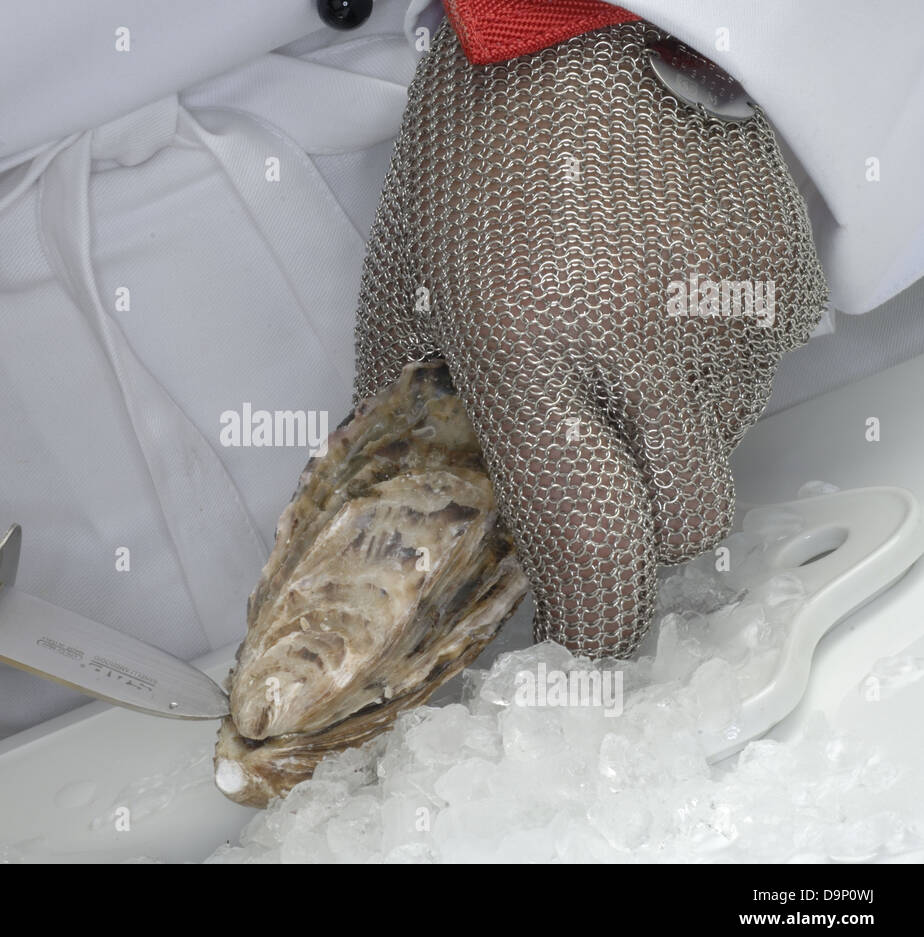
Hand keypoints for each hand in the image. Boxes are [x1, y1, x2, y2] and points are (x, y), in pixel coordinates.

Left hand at [353, 21, 827, 655]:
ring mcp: (733, 315)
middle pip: (680, 534)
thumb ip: (409, 408)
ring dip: (663, 451)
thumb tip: (435, 502)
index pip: (593, 549)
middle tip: (586, 498)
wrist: (583, 19)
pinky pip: (753, 383)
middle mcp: (648, 347)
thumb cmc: (476, 147)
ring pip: (720, 457)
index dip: (588, 615)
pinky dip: (703, 382)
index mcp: (532, 350)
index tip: (569, 621)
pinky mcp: (786, 282)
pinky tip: (655, 312)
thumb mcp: (406, 286)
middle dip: (632, 542)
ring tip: (610, 362)